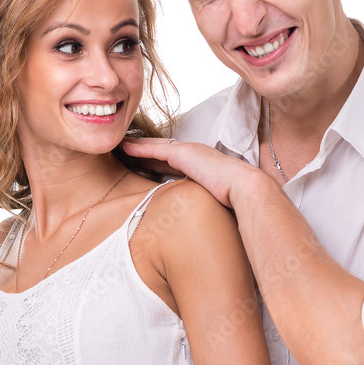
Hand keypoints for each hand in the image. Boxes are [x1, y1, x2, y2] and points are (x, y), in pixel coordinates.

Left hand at [120, 136, 258, 208]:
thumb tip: (194, 218)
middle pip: (160, 150)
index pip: (171, 161)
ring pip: (154, 147)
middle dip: (143, 150)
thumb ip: (199, 201)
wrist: (244, 187)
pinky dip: (139, 148)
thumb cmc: (233, 198)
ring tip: (119, 145)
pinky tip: (125, 147)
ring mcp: (187, 151)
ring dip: (136, 146)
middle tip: (123, 149)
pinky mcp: (182, 153)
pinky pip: (155, 150)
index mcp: (199, 163)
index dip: (154, 160)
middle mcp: (192, 153)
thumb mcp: (211, 198)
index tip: (140, 162)